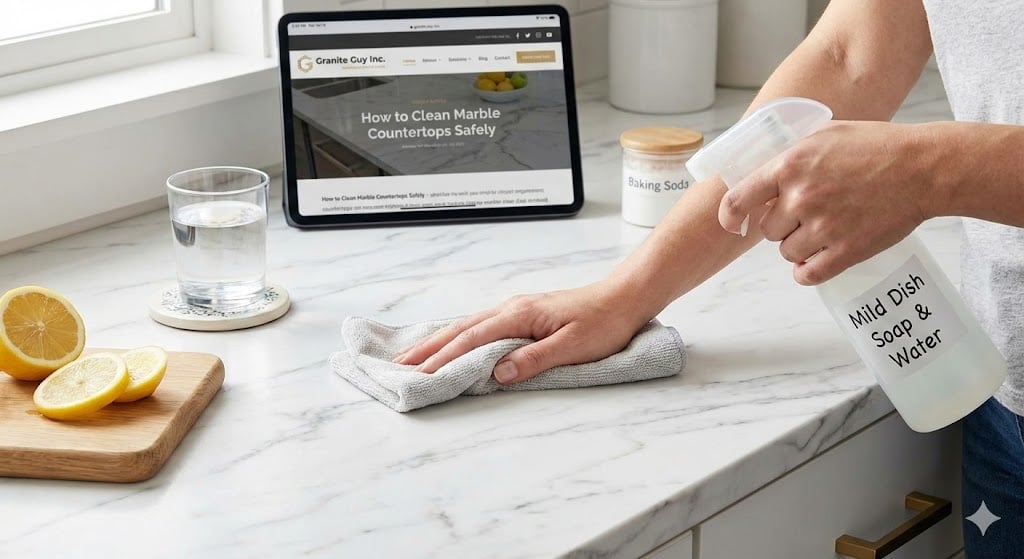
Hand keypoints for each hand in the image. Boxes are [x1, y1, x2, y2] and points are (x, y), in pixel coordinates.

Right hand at [393, 280, 651, 383]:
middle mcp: (511, 308)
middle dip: (428, 348)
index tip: (420, 375)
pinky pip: (481, 326)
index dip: (444, 359)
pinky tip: (452, 342)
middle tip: (399, 366)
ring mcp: (515, 310)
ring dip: (439, 342)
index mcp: (519, 315)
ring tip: (414, 356)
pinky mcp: (522, 315)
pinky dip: (459, 336)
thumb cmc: (603, 322)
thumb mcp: (572, 347)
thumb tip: (498, 372)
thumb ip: (534, 359)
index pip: (472, 340)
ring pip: (467, 327)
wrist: (623, 298)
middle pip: (460, 330)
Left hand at [718, 120, 932, 284]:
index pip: (739, 199)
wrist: (924, 168)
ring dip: (798, 246)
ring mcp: (823, 227)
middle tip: (808, 213)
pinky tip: (814, 262)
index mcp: (790, 166)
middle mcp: (801, 198)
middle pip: (768, 229)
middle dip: (783, 224)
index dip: (732, 215)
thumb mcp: (825, 134)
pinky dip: (807, 271)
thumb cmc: (878, 146)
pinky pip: (807, 274)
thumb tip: (764, 172)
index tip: (734, 223)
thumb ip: (792, 155)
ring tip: (822, 230)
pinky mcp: (845, 251)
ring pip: (786, 252)